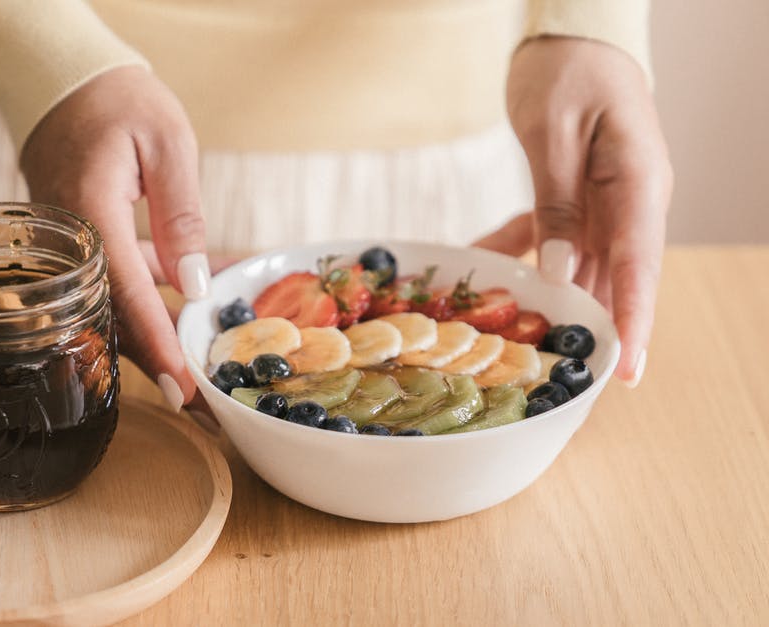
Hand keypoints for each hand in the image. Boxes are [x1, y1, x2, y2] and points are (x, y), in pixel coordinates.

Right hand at [20, 65, 208, 409]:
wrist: (60, 82)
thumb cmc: (117, 101)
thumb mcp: (167, 143)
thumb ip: (181, 215)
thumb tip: (195, 285)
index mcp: (91, 214)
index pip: (127, 294)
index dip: (157, 346)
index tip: (186, 391)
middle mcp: (69, 243)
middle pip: (112, 320)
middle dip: (158, 367)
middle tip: (203, 411)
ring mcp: (64, 249)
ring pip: (110, 311)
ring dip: (153, 345)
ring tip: (198, 382)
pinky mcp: (73, 248)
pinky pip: (110, 287)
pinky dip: (146, 306)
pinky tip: (186, 310)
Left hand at [486, 36, 672, 385]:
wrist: (572, 34)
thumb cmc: (571, 72)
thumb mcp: (557, 135)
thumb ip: (560, 205)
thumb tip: (561, 272)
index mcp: (638, 185)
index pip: (640, 266)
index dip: (633, 322)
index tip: (626, 370)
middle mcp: (630, 202)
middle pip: (613, 278)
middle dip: (589, 328)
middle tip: (561, 377)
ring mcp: (606, 202)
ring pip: (578, 266)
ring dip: (544, 297)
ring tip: (508, 336)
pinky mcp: (579, 198)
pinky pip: (550, 238)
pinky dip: (515, 252)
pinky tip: (475, 264)